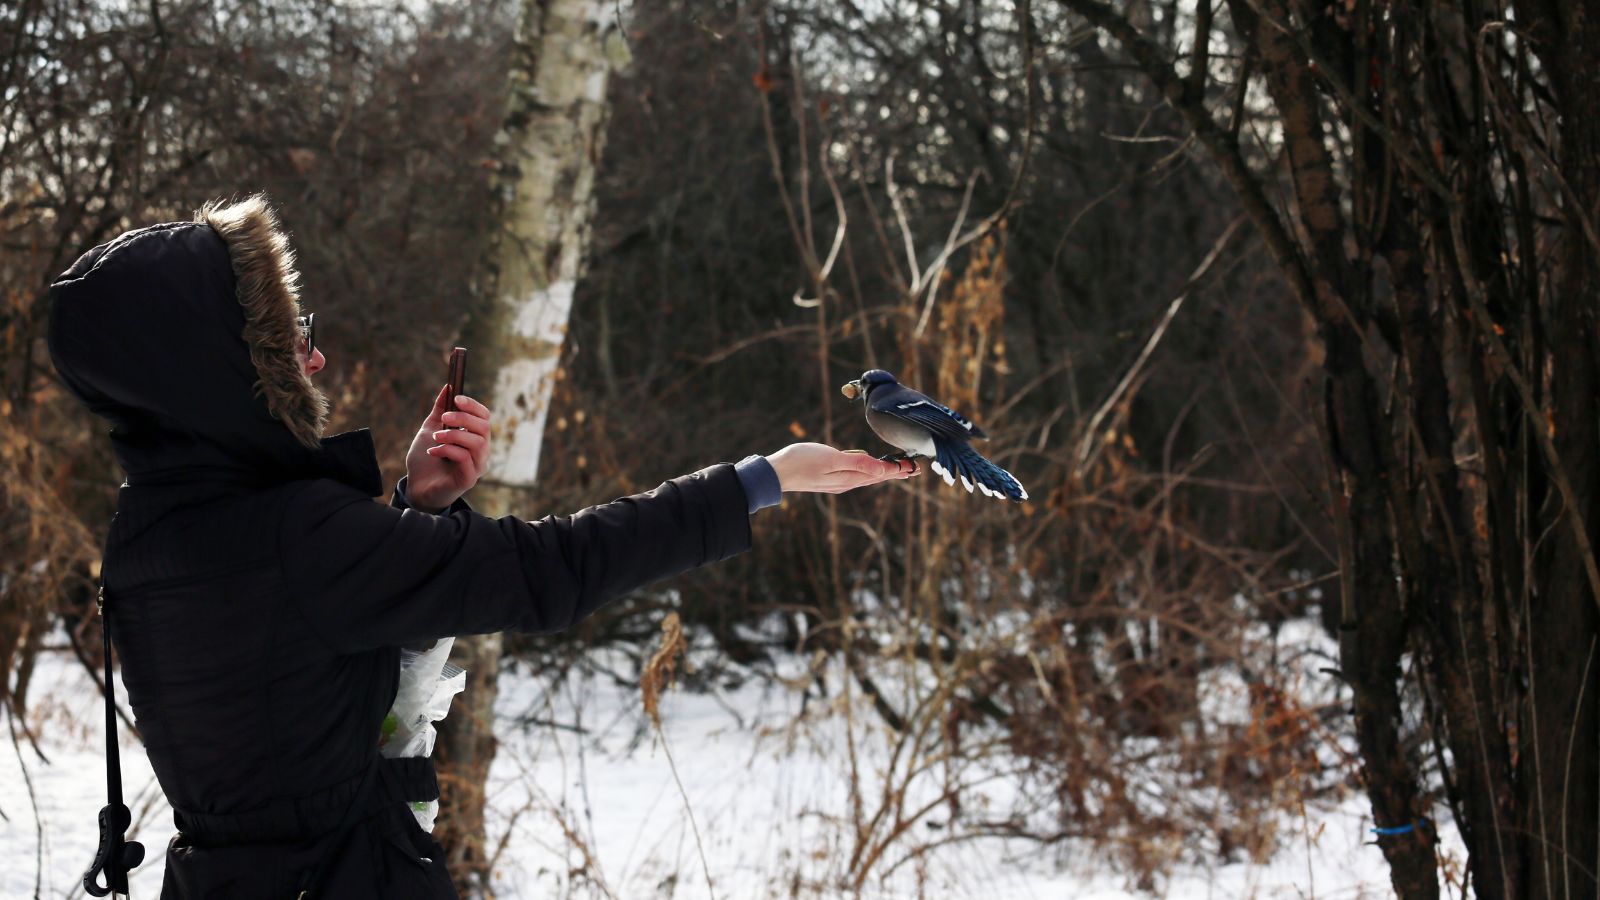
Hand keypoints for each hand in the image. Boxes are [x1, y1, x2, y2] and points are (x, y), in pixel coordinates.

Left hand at [404, 386, 491, 512]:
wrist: (416, 486)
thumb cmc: (426, 460)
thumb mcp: (430, 429)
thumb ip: (440, 411)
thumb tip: (447, 387)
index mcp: (474, 437)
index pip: (484, 417)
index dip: (473, 406)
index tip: (456, 398)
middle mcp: (480, 451)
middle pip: (484, 427)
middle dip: (463, 419)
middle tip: (443, 419)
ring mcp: (477, 466)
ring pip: (478, 443)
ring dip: (454, 435)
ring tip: (436, 438)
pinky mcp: (469, 479)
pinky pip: (465, 458)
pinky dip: (448, 450)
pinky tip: (434, 452)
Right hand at [766, 442, 917, 493]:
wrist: (776, 473)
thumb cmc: (801, 462)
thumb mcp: (831, 459)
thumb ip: (857, 462)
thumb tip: (882, 467)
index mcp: (849, 478)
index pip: (880, 473)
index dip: (899, 469)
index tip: (916, 466)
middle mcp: (846, 482)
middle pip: (877, 476)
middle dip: (896, 472)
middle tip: (915, 469)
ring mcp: (837, 482)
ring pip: (867, 477)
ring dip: (884, 472)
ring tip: (898, 469)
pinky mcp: (829, 478)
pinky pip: (856, 475)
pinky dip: (869, 471)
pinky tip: (869, 468)